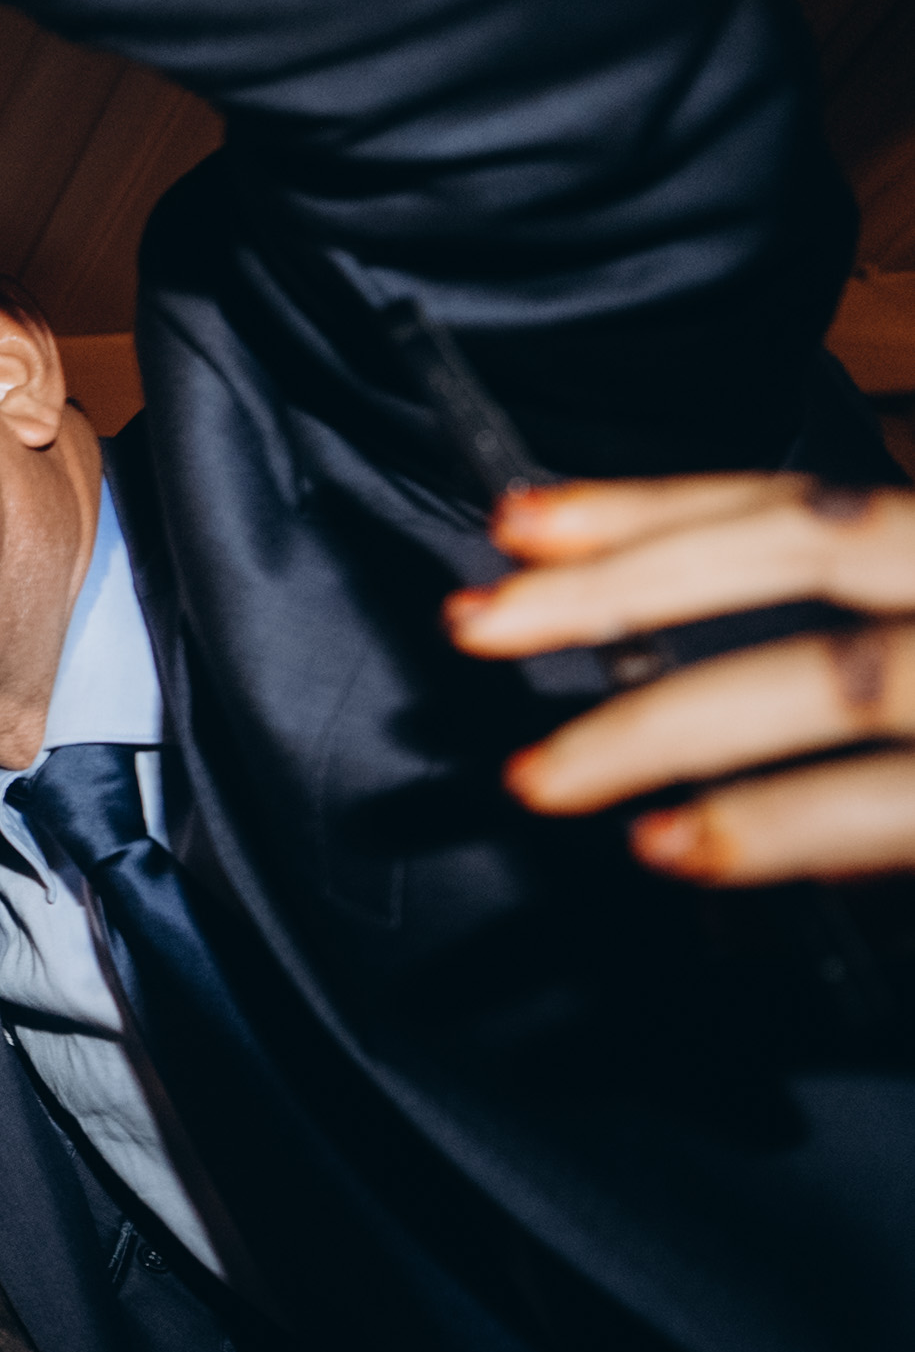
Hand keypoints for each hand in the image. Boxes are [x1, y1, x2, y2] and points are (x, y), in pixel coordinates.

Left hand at [448, 476, 914, 881]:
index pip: (805, 508)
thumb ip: (853, 690)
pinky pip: (888, 803)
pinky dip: (773, 824)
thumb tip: (703, 784)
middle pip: (806, 551)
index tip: (522, 522)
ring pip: (835, 679)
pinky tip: (671, 843)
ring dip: (661, 728)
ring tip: (540, 778)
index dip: (655, 509)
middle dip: (623, 584)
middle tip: (479, 622)